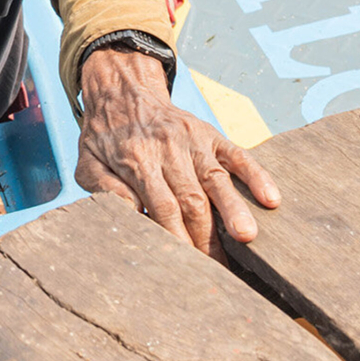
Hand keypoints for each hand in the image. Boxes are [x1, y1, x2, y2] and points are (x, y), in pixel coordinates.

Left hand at [74, 48, 279, 259]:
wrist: (122, 90)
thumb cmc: (105, 137)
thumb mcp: (88, 161)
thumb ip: (104, 188)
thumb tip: (129, 212)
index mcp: (136, 160)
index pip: (161, 206)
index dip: (176, 237)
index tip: (186, 266)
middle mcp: (168, 149)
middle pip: (191, 199)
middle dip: (206, 237)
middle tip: (220, 270)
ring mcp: (192, 141)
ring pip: (216, 179)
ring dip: (233, 209)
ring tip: (248, 237)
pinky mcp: (210, 134)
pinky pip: (237, 154)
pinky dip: (256, 175)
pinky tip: (271, 199)